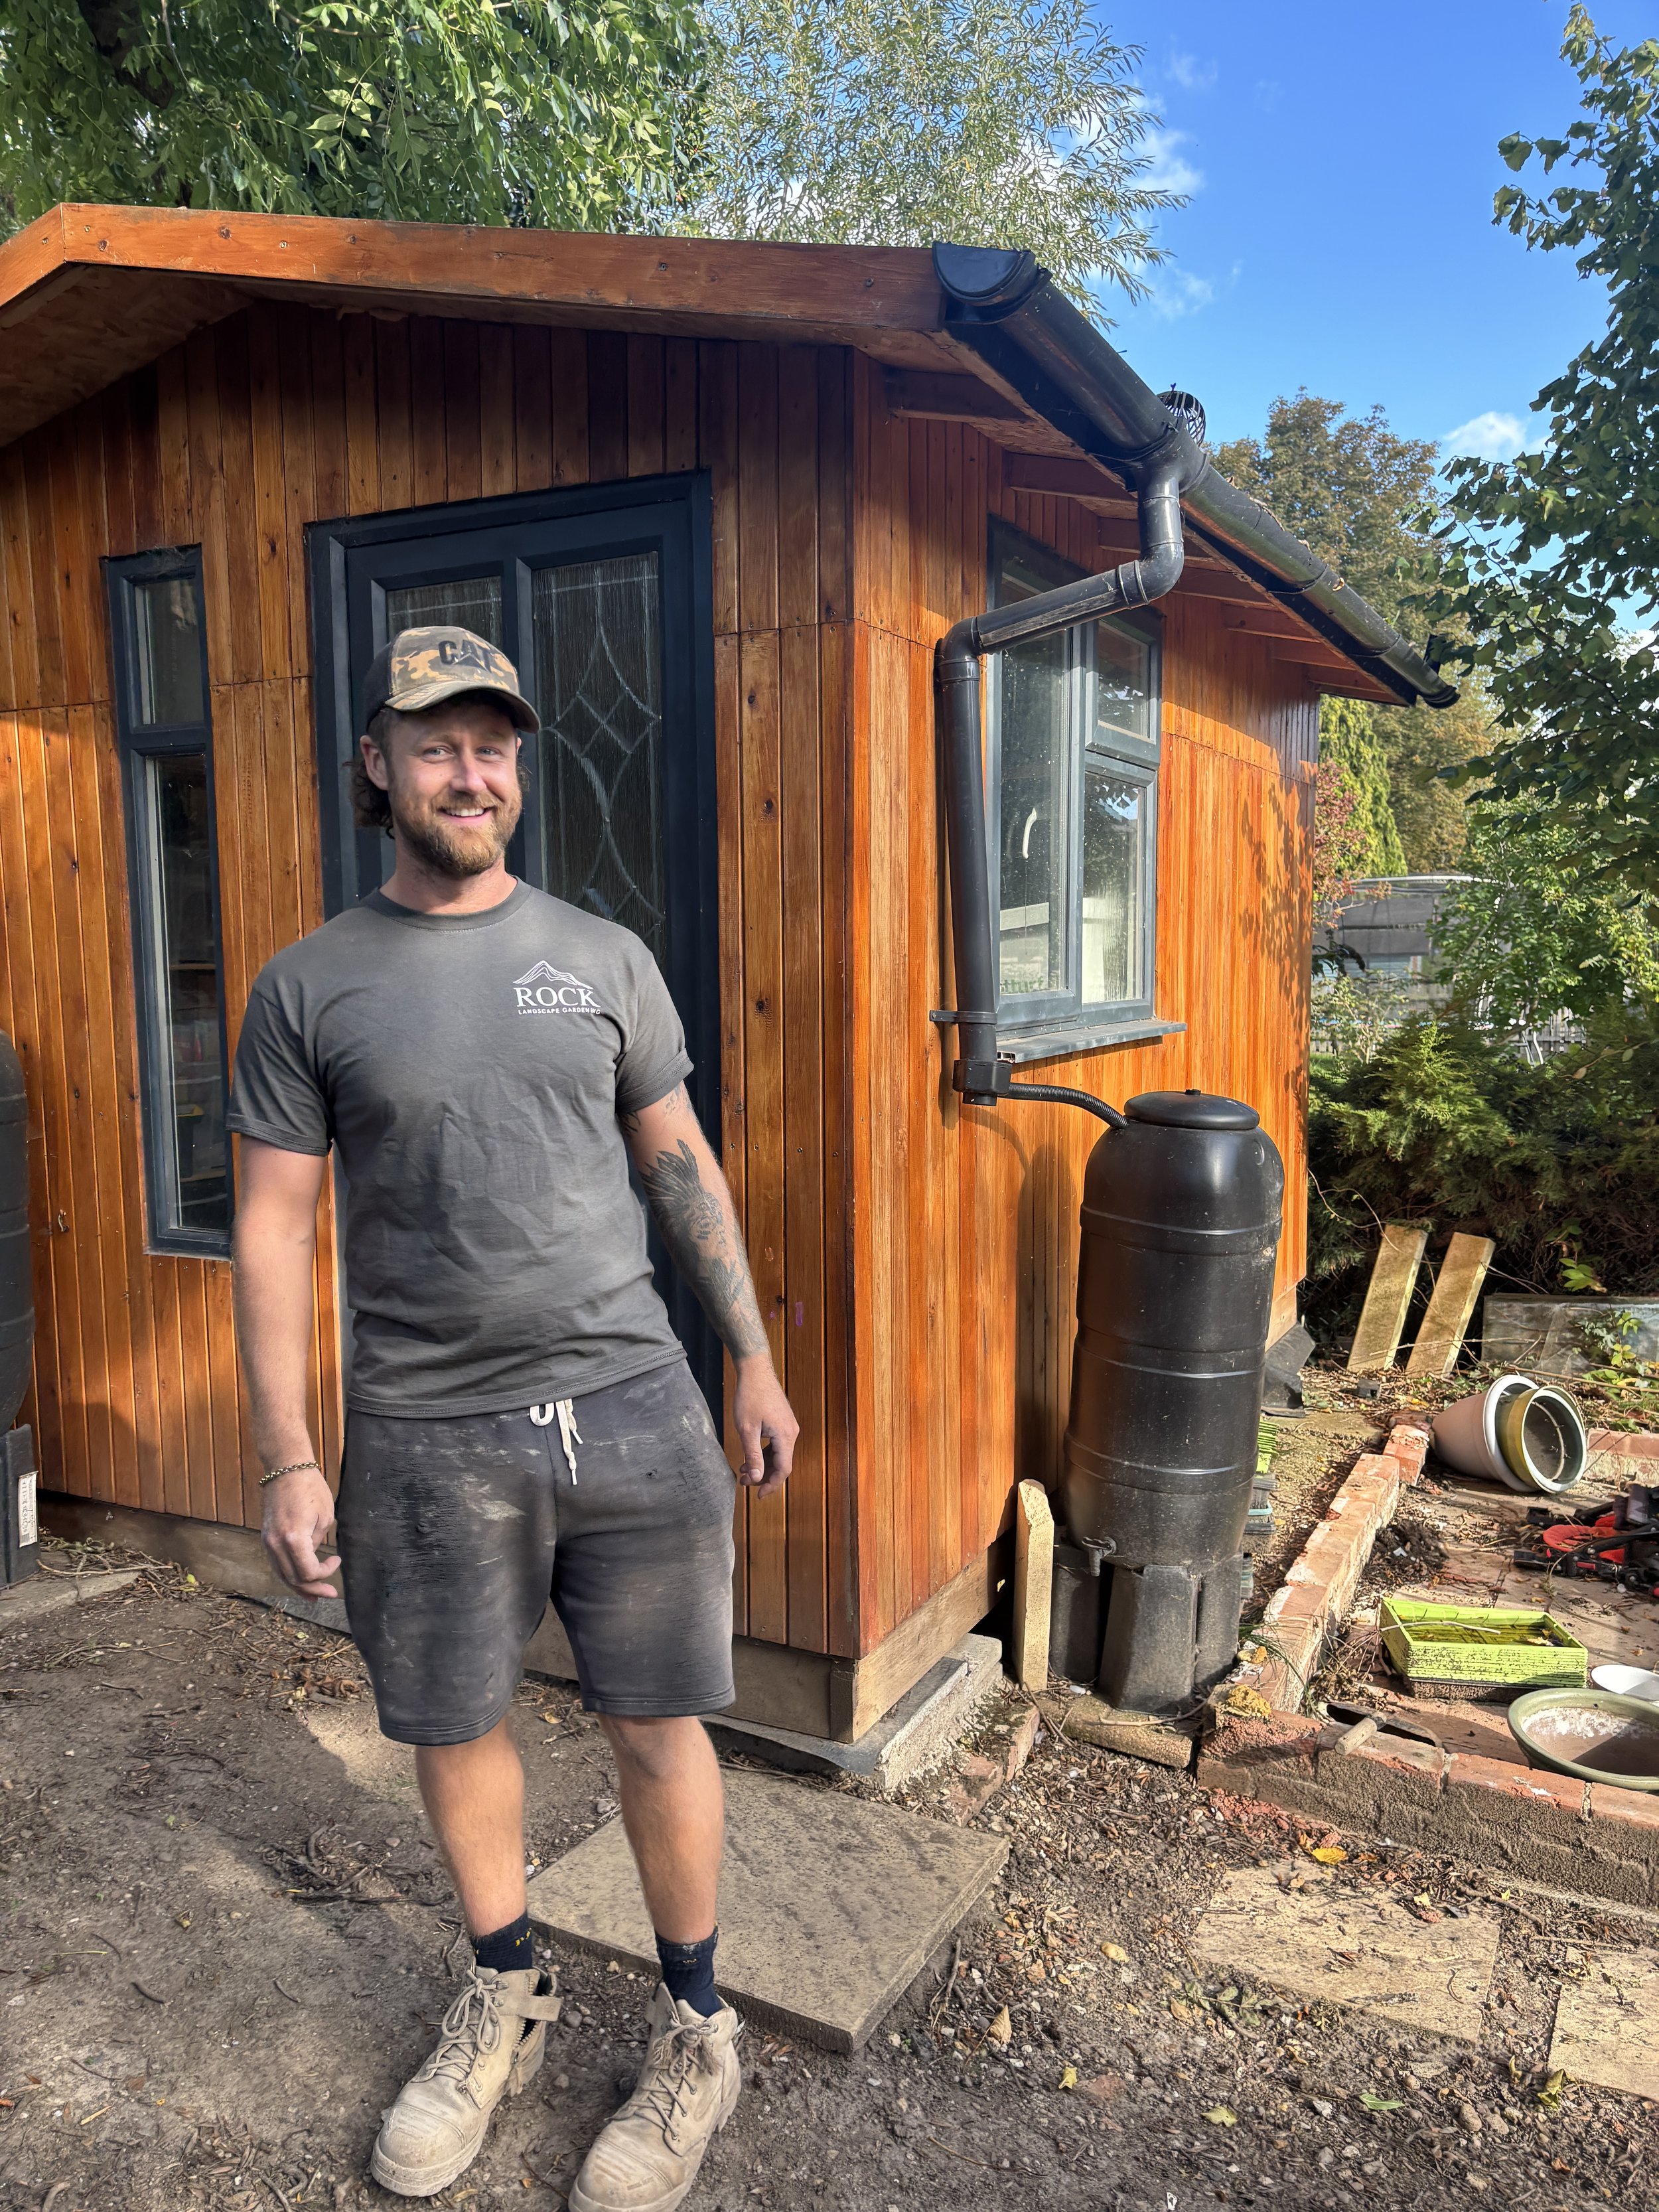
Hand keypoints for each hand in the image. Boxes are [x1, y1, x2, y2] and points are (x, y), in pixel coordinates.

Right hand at [261, 1466, 341, 1599]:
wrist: (286, 1469)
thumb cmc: (310, 1489)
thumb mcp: (324, 1517)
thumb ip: (317, 1543)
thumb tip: (313, 1558)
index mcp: (293, 1539)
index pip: (308, 1571)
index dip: (325, 1573)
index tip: (337, 1561)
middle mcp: (275, 1544)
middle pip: (293, 1579)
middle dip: (313, 1589)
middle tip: (330, 1595)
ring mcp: (267, 1542)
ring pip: (282, 1575)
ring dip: (299, 1587)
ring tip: (314, 1597)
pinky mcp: (265, 1538)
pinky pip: (277, 1564)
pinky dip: (288, 1575)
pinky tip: (298, 1582)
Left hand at [732, 1357, 798, 1496]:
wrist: (755, 1370)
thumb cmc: (750, 1397)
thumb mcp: (747, 1429)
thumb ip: (753, 1455)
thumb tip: (757, 1479)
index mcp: (786, 1436)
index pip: (783, 1470)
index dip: (771, 1485)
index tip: (756, 1496)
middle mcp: (791, 1432)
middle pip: (781, 1464)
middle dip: (763, 1476)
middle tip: (743, 1482)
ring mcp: (788, 1426)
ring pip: (778, 1455)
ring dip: (762, 1465)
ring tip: (743, 1471)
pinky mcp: (782, 1422)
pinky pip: (776, 1444)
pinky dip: (764, 1453)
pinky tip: (749, 1456)